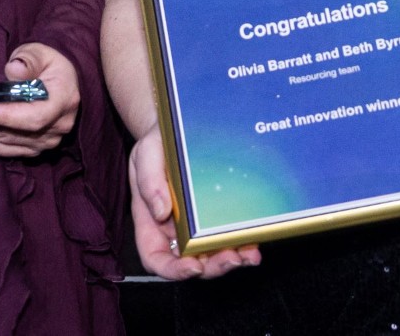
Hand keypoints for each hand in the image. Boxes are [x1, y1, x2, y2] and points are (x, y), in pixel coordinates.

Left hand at [0, 43, 80, 157]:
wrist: (62, 79)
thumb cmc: (48, 62)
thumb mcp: (40, 52)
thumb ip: (28, 60)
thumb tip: (13, 70)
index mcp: (63, 100)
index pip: (34, 116)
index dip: (5, 117)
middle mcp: (57, 127)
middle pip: (12, 131)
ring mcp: (46, 142)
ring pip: (4, 142)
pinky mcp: (33, 148)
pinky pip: (4, 149)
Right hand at [127, 127, 260, 279]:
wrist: (176, 130)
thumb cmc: (156, 144)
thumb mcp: (145, 154)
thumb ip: (149, 182)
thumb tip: (162, 212)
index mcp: (150, 222)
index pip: (155, 258)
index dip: (173, 270)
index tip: (192, 266)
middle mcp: (173, 230)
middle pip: (190, 263)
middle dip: (212, 267)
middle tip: (230, 258)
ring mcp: (196, 226)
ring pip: (212, 255)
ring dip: (231, 259)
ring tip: (249, 254)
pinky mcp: (216, 216)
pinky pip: (228, 236)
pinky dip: (242, 243)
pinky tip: (254, 240)